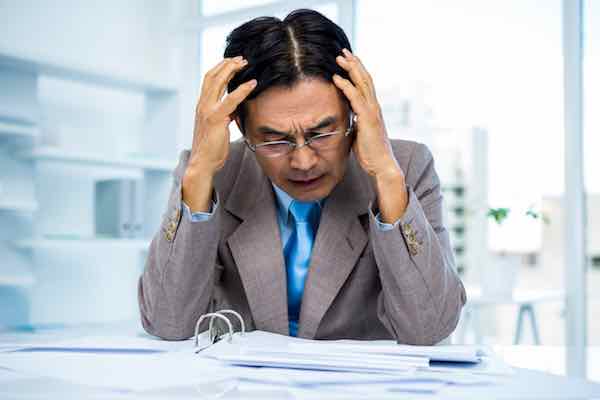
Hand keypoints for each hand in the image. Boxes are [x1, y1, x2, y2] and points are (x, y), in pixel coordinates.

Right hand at [182, 57, 255, 211]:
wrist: (202, 163)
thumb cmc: (211, 149)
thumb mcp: (219, 128)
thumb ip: (225, 116)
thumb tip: (235, 109)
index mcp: (201, 106)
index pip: (208, 80)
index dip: (220, 68)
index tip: (232, 62)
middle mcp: (202, 105)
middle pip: (212, 76)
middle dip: (226, 64)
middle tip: (240, 58)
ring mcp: (207, 111)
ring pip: (217, 82)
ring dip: (231, 69)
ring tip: (245, 63)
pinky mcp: (215, 119)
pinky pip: (230, 100)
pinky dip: (242, 90)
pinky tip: (252, 83)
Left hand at [332, 49, 401, 179]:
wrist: (381, 165)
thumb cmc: (370, 152)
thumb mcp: (359, 133)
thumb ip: (355, 122)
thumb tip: (347, 117)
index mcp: (372, 109)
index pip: (365, 84)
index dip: (357, 71)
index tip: (348, 61)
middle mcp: (374, 106)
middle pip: (365, 78)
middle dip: (354, 63)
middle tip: (343, 51)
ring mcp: (372, 111)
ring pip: (362, 83)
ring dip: (351, 68)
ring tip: (340, 57)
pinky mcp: (368, 118)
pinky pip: (355, 97)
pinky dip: (346, 86)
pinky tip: (337, 78)